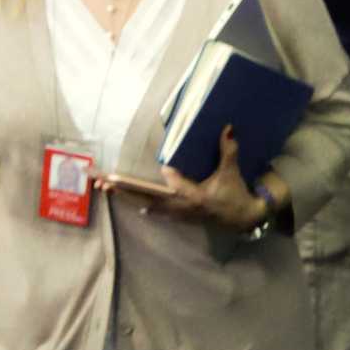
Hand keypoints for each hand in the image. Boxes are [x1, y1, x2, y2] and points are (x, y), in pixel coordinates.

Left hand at [101, 128, 269, 232]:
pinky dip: (139, 204)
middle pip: (148, 197)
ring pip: (146, 205)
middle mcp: (182, 206)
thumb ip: (229, 151)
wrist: (243, 221)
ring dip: (126, 196)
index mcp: (196, 196)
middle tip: (106, 181)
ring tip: (106, 188)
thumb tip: (227, 128)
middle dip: (127, 189)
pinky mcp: (177, 217)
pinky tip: (128, 201)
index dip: (171, 176)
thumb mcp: (232, 173)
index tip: (164, 167)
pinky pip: (153, 211)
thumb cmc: (235, 195)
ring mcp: (178, 214)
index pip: (177, 185)